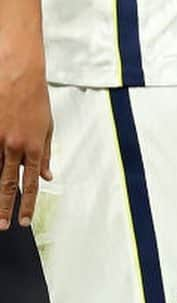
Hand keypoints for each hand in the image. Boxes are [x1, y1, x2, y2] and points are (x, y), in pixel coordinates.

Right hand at [0, 46, 51, 229]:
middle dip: (5, 208)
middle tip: (3, 226)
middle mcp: (14, 147)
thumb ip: (46, 154)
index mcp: (34, 146)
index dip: (27, 203)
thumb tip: (47, 176)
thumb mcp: (48, 127)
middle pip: (6, 184)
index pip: (30, 182)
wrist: (19, 76)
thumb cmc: (36, 99)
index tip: (23, 220)